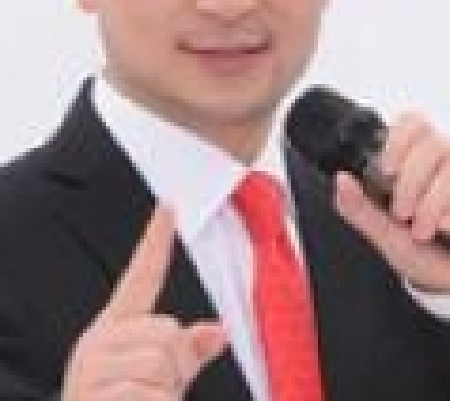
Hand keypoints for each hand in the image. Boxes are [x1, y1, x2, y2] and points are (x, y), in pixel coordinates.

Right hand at [62, 207, 226, 399]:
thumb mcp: (159, 380)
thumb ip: (186, 353)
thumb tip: (219, 329)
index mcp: (114, 331)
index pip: (140, 277)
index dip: (156, 240)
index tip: (170, 204)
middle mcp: (98, 343)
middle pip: (167, 330)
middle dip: (175, 366)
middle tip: (153, 392)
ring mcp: (91, 370)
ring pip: (162, 362)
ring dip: (165, 395)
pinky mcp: (94, 395)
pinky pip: (153, 395)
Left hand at [335, 112, 449, 291]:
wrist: (446, 279)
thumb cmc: (418, 251)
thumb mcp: (384, 233)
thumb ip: (360, 208)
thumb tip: (340, 179)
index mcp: (414, 162)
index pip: (413, 122)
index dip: (400, 138)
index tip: (388, 168)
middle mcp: (443, 162)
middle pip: (432, 143)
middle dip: (411, 181)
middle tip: (402, 213)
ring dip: (431, 201)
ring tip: (422, 229)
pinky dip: (448, 211)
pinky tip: (444, 228)